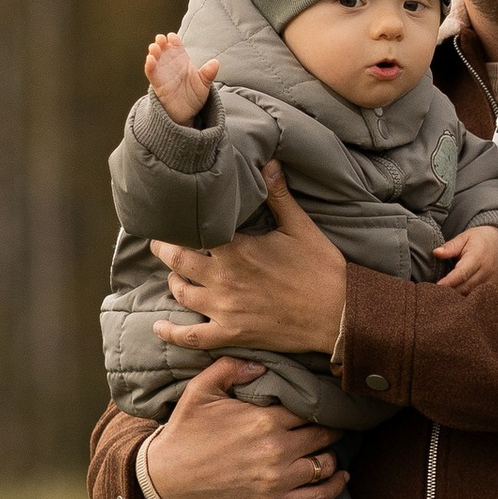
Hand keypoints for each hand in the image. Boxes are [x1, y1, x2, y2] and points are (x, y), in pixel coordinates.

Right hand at [139, 359, 349, 498]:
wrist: (167, 480)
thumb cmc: (184, 433)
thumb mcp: (200, 391)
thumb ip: (230, 368)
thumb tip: (261, 363)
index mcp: (263, 419)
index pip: (308, 407)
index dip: (317, 403)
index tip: (324, 400)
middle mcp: (276, 448)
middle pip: (323, 433)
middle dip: (329, 426)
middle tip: (332, 422)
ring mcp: (278, 479)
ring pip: (325, 463)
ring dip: (331, 454)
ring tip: (329, 447)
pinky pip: (318, 497)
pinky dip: (335, 486)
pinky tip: (341, 475)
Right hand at [145, 29, 218, 125]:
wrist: (187, 113)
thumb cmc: (194, 95)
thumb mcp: (204, 84)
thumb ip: (208, 73)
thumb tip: (216, 63)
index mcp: (182, 60)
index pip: (177, 46)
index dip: (174, 40)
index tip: (173, 37)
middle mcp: (171, 64)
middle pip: (163, 49)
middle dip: (161, 42)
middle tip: (161, 38)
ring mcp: (163, 73)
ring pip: (155, 58)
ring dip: (153, 51)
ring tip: (154, 47)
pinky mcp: (157, 83)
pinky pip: (151, 73)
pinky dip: (149, 65)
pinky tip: (150, 59)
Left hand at [153, 165, 347, 355]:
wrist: (338, 314)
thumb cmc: (322, 269)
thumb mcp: (301, 227)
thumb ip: (279, 195)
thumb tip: (268, 161)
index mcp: (238, 249)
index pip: (193, 231)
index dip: (179, 222)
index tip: (173, 213)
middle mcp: (224, 279)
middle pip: (177, 260)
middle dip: (164, 248)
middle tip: (160, 239)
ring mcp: (225, 309)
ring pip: (180, 292)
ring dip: (172, 280)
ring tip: (174, 273)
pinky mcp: (232, 333)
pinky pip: (192, 337)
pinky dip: (171, 333)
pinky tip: (158, 327)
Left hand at [433, 224, 497, 292]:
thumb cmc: (479, 239)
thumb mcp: (464, 237)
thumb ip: (450, 246)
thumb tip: (436, 253)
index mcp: (477, 257)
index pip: (462, 273)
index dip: (449, 281)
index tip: (437, 286)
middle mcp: (487, 270)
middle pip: (466, 287)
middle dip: (450, 291)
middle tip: (435, 293)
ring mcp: (493, 280)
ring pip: (472, 294)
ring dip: (458, 296)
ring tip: (445, 295)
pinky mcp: (497, 285)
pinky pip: (479, 296)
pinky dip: (468, 296)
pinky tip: (458, 295)